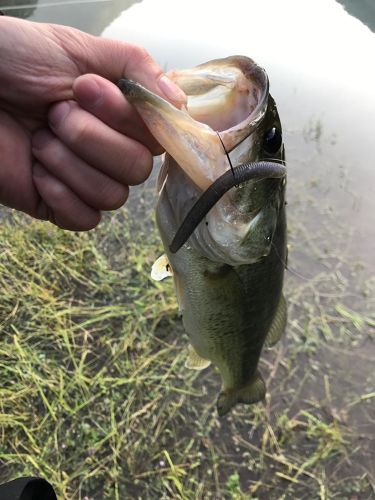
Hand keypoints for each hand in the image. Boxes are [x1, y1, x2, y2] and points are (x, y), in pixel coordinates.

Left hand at [0, 16, 185, 229]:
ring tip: (40, 138)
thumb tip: (180, 102)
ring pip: (113, 196)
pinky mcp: (58, 205)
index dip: (127, 119)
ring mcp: (83, 179)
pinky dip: (61, 194)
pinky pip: (85, 218)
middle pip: (137, 169)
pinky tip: (36, 169)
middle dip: (91, 138)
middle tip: (55, 112)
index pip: (157, 136)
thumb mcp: (78, 49)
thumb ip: (137, 68)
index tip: (87, 90)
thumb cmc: (12, 62)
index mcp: (118, 115)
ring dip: (71, 163)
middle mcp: (107, 149)